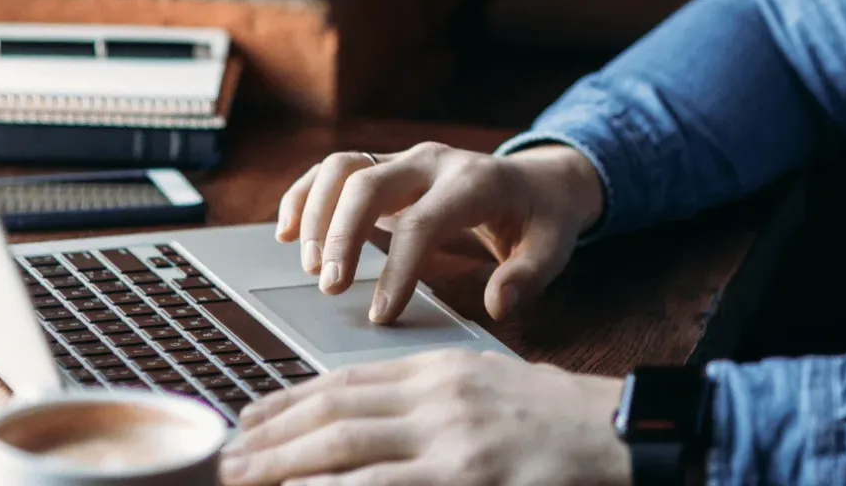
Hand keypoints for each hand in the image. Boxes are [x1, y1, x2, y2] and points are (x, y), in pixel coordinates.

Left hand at [219, 349, 628, 485]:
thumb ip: (430, 400)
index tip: (249, 418)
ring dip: (283, 467)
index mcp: (442, 370)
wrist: (620, 434)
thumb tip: (370, 423)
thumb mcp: (487, 389)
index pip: (348, 381)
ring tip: (240, 477)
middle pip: (335, 412)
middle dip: (271, 435)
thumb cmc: (556, 420)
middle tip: (224, 457)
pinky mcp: (468, 476)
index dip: (290, 399)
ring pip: (346, 449)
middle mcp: (438, 397)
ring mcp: (452, 439)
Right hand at [277, 143, 603, 323]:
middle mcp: (433, 162)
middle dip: (340, 236)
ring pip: (342, 167)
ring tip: (307, 266)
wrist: (540, 180)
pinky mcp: (386, 168)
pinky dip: (304, 195)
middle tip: (328, 288)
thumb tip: (498, 304)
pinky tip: (285, 232)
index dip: (397, 268)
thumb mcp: (554, 247)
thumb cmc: (542, 219)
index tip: (382, 313)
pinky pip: (333, 170)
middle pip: (369, 184)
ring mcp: (405, 161)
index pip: (424, 221)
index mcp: (475, 182)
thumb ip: (529, 275)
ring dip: (315, 213)